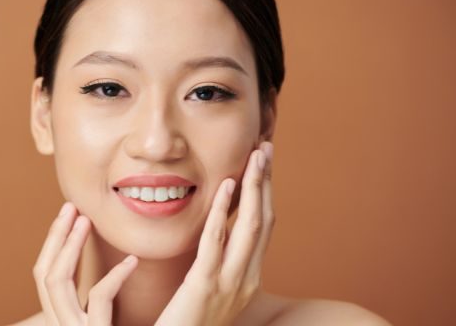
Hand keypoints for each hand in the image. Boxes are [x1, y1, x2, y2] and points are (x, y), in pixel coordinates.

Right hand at [32, 201, 137, 324]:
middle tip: (69, 207)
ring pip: (57, 282)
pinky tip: (132, 261)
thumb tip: (115, 276)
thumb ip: (104, 309)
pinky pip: (99, 297)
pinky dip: (114, 275)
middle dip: (55, 237)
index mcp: (66, 323)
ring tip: (85, 219)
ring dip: (70, 245)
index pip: (49, 280)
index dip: (55, 246)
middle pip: (45, 275)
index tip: (68, 218)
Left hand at [154, 141, 274, 324]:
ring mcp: (230, 283)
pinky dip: (222, 212)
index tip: (263, 162)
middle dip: (265, 182)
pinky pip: (216, 243)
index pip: (263, 226)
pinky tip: (225, 187)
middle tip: (266, 148)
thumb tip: (217, 235)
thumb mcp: (210, 290)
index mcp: (248, 277)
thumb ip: (216, 264)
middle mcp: (246, 278)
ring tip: (254, 157)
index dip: (265, 192)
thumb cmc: (189, 324)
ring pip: (250, 227)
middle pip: (264, 220)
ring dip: (253, 188)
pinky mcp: (205, 286)